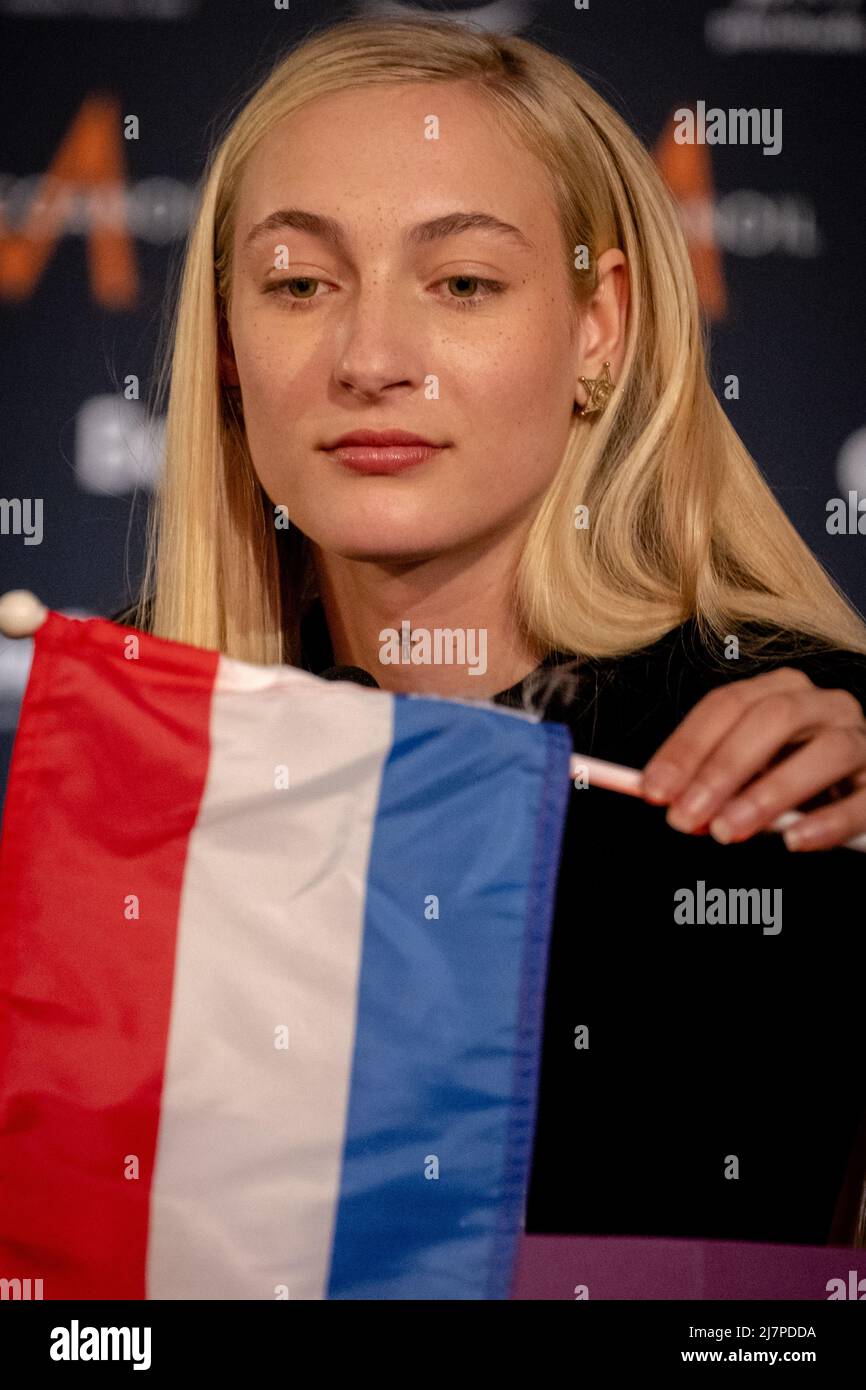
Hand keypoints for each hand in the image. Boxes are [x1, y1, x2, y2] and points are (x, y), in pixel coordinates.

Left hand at [640, 668, 865, 850]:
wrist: (857, 788)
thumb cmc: (790, 775)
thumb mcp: (746, 769)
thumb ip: (706, 775)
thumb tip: (657, 792)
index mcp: (782, 691)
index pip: (727, 705)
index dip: (687, 746)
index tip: (654, 790)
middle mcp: (825, 706)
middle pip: (772, 719)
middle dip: (721, 769)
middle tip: (685, 817)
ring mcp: (861, 741)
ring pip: (824, 752)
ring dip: (769, 793)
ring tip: (728, 830)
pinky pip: (863, 801)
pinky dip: (828, 822)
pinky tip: (795, 840)